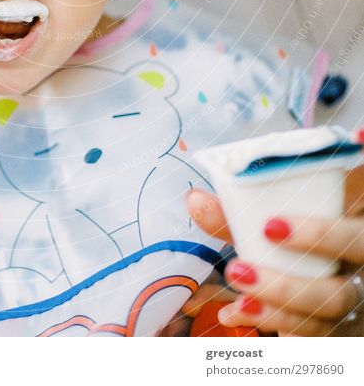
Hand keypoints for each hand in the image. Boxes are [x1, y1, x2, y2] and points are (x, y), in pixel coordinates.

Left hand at [186, 165, 363, 335]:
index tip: (270, 226)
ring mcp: (348, 314)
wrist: (314, 269)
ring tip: (235, 301)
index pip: (357, 239)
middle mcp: (358, 280)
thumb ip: (240, 215)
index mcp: (357, 241)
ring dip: (272, 313)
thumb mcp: (276, 224)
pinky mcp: (330, 334)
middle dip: (285, 288)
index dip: (321, 236)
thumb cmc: (297, 241)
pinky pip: (304, 341)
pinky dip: (266, 327)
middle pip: (337, 295)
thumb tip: (195, 200)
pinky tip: (233, 315)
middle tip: (237, 270)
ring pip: (321, 325)